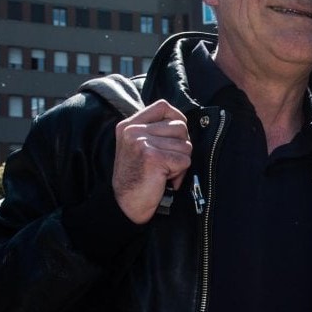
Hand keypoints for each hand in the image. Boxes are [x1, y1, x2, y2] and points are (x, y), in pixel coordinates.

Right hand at [111, 100, 191, 223]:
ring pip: (185, 145)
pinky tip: (164, 180)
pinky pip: (184, 161)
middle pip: (180, 126)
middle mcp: (134, 130)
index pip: (163, 106)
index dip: (177, 119)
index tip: (175, 137)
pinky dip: (179, 174)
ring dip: (180, 162)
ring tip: (163, 172)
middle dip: (180, 147)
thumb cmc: (137, 178)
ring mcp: (142, 142)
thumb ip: (154, 131)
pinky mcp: (153, 157)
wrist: (126, 205)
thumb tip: (182, 123)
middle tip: (166, 163)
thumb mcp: (138, 146)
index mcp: (129, 125)